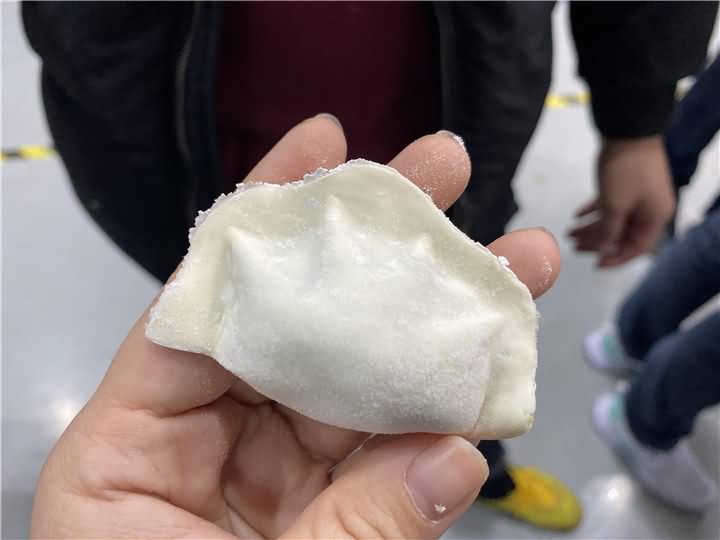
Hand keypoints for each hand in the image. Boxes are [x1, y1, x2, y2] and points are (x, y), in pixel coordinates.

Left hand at [31, 116, 560, 539]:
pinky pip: (394, 453)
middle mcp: (205, 449)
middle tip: (444, 171)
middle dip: (374, 247)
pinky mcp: (333, 517)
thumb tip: (456, 454)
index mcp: (129, 453)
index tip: (326, 145)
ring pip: (361, 383)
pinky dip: (445, 415)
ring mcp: (277, 480)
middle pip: (297, 327)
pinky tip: (499, 363)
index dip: (268, 221)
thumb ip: (349, 531)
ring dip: (438, 324)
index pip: (204, 309)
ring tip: (514, 259)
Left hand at [569, 135, 674, 266]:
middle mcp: (649, 209)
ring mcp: (638, 195)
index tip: (595, 265)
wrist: (628, 129)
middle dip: (597, 242)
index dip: (615, 257)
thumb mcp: (614, 206)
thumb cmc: (624, 171)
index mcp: (654, 217)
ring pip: (613, 218)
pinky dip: (593, 210)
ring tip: (568, 232)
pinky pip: (609, 203)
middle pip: (622, 233)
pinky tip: (576, 215)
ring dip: (591, 227)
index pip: (636, 247)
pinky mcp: (626, 183)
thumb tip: (604, 250)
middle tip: (573, 247)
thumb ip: (609, 231)